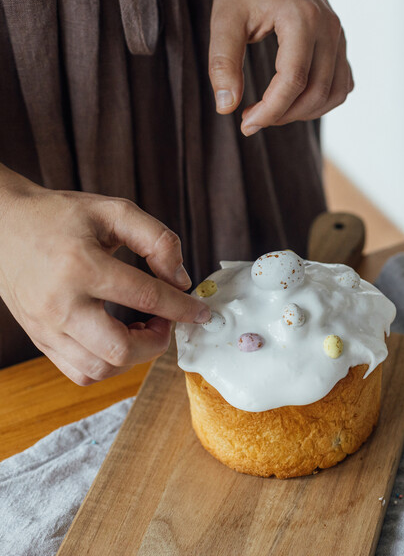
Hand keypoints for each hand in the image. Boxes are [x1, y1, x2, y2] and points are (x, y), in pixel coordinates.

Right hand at [0, 169, 210, 384]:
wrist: (1, 226)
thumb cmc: (61, 216)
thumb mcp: (114, 210)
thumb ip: (157, 240)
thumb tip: (182, 280)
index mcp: (82, 266)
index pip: (146, 298)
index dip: (183, 308)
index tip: (202, 312)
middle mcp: (61, 304)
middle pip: (121, 349)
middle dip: (158, 341)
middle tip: (166, 320)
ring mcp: (47, 327)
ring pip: (101, 369)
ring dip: (135, 356)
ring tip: (143, 327)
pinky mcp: (41, 340)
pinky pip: (81, 373)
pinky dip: (109, 365)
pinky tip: (119, 339)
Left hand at [208, 0, 352, 134]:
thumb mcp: (224, 17)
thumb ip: (223, 62)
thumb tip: (226, 108)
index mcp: (302, 18)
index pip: (293, 81)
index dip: (270, 111)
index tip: (245, 123)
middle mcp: (328, 28)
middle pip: (316, 92)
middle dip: (284, 115)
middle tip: (252, 120)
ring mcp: (339, 36)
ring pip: (334, 93)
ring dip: (304, 112)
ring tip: (272, 112)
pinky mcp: (340, 42)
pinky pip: (342, 84)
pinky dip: (322, 100)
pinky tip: (294, 101)